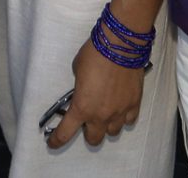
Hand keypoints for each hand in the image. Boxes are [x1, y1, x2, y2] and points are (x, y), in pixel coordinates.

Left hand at [49, 36, 144, 150]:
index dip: (57, 140)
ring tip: (106, 114)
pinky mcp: (134, 104)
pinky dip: (124, 118)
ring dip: (107, 126)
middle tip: (87, 122)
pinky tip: (120, 109)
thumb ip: (79, 86)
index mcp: (81, 107)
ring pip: (113, 132)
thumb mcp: (77, 70)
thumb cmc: (95, 54)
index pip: (65, 133)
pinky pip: (129, 120)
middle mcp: (100, 115)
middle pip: (94, 139)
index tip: (53, 142)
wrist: (120, 45)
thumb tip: (84, 88)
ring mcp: (119, 112)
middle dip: (88, 132)